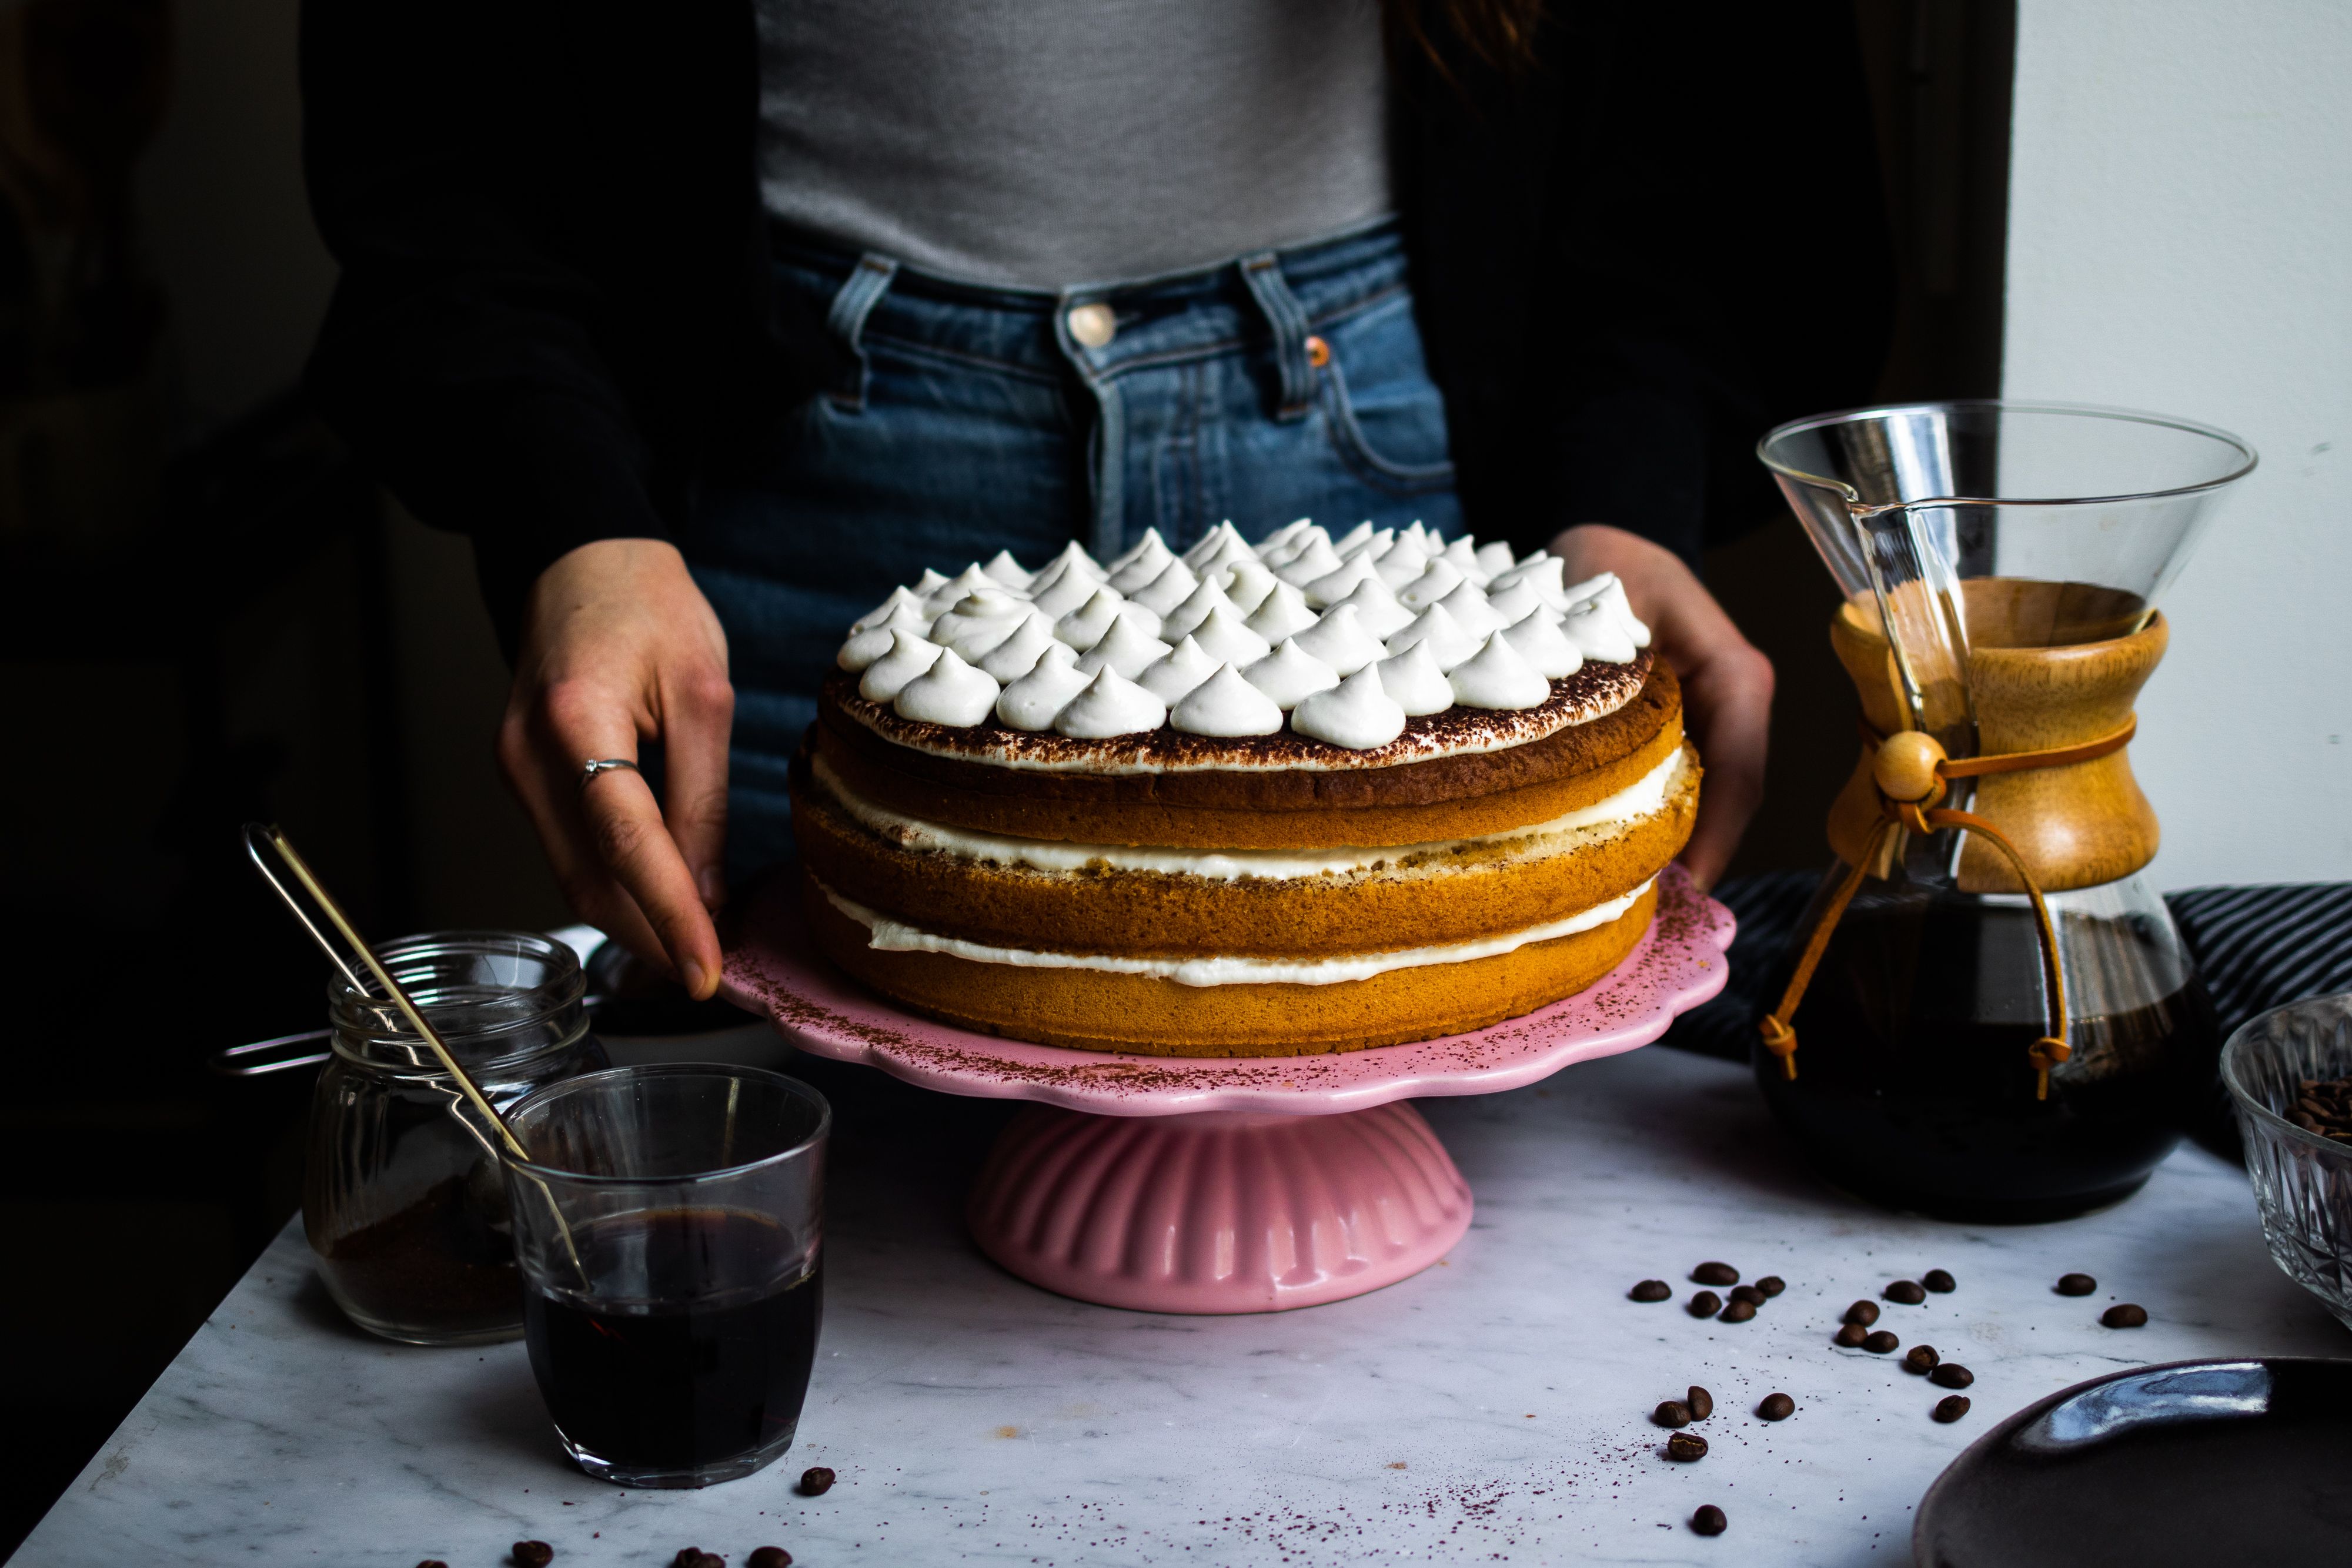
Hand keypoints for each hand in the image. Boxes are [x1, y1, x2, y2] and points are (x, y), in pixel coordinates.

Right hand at [497, 538, 733, 997]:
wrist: (582, 559)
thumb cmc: (647, 605)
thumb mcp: (703, 691)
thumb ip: (703, 794)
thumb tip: (709, 889)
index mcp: (576, 719)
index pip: (626, 843)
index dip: (668, 915)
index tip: (706, 970)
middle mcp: (527, 755)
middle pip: (588, 879)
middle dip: (651, 936)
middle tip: (713, 969)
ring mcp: (514, 770)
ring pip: (574, 876)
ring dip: (634, 920)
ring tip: (696, 943)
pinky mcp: (522, 778)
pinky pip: (569, 850)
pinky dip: (615, 884)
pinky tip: (661, 898)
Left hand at [1546, 524, 1772, 887]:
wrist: (1594, 551)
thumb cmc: (1597, 571)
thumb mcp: (1602, 612)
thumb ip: (1607, 684)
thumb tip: (1590, 767)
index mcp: (1734, 673)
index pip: (1740, 772)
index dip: (1717, 836)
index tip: (1686, 889)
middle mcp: (1736, 704)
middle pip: (1728, 800)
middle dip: (1693, 857)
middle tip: (1648, 916)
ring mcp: (1715, 721)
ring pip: (1706, 800)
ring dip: (1674, 848)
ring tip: (1630, 904)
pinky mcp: (1686, 733)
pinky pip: (1679, 787)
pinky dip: (1654, 824)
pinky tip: (1615, 862)